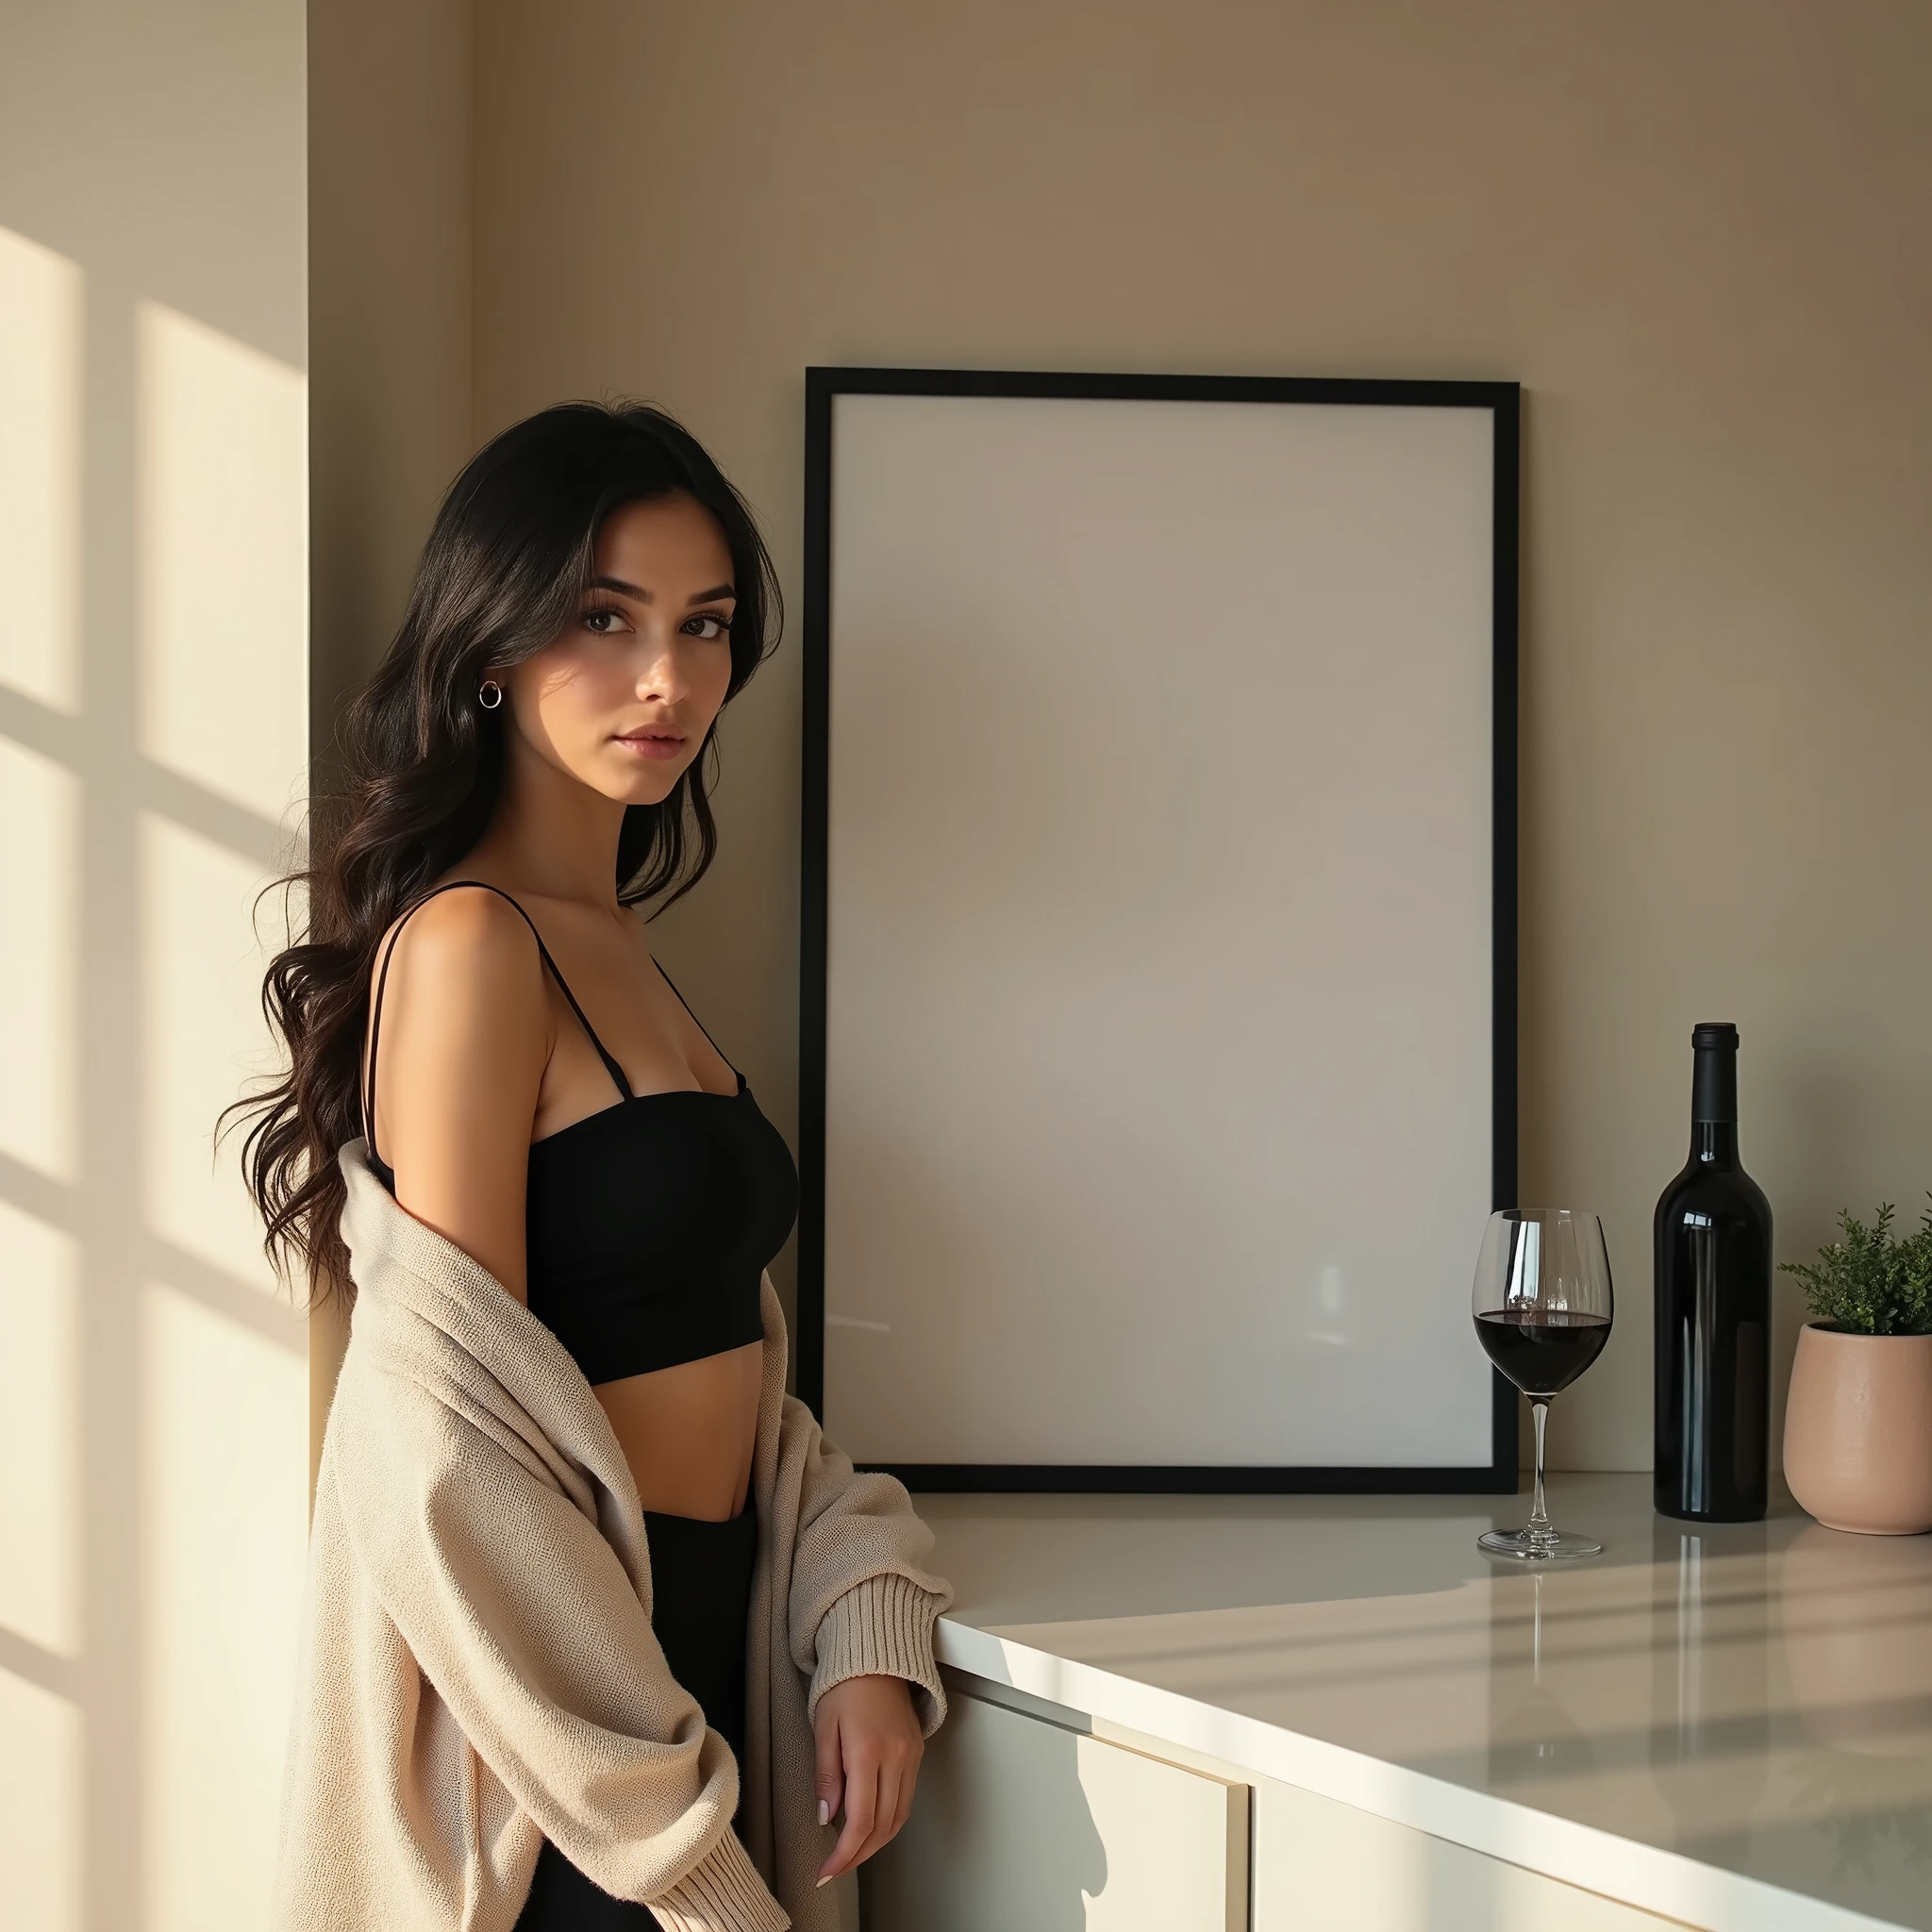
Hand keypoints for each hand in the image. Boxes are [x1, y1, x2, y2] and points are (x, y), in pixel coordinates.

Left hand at [812, 1673, 923, 1884]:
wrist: (876, 1657)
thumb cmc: (845, 1686)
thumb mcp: (824, 1727)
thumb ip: (826, 1775)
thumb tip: (827, 1817)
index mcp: (868, 1751)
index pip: (860, 1820)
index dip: (844, 1854)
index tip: (826, 1871)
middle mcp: (896, 1757)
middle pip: (883, 1826)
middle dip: (858, 1855)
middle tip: (835, 1869)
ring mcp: (911, 1756)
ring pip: (899, 1818)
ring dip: (875, 1843)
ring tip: (850, 1853)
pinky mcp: (917, 1753)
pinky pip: (906, 1799)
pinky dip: (888, 1821)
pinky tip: (870, 1825)